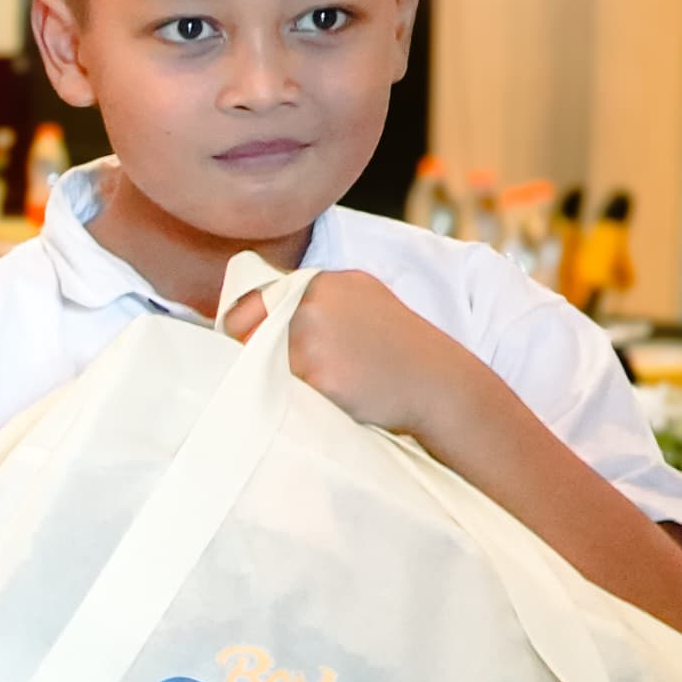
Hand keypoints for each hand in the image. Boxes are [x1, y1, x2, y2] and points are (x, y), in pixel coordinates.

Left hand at [221, 267, 489, 439]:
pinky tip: (333, 399)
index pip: (250, 301)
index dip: (243, 328)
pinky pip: (284, 391)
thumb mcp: (359, 302)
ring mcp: (313, 337)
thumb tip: (250, 318)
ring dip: (275, 378)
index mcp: (322, 282)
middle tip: (272, 372)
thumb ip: (313, 301)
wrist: (439, 384)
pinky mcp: (319, 375)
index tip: (247, 347)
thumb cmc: (396, 350)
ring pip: (262, 363)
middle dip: (250, 352)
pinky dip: (298, 399)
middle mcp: (313, 301)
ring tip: (322, 385)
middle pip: (246, 331)